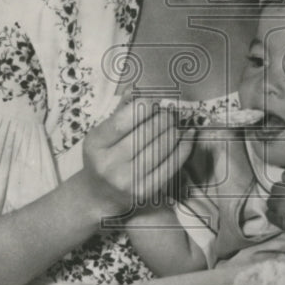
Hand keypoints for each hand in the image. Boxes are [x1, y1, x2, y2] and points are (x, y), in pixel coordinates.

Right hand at [81, 99, 194, 216]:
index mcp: (95, 144)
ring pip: (160, 148)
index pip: (122, 122)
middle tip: (170, 112)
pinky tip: (188, 136)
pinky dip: (183, 148)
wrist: (100, 195)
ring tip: (178, 123)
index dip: (143, 107)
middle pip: (144, 134)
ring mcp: (127, 180)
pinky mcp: (145, 191)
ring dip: (174, 131)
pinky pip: (171, 165)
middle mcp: (108, 164)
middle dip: (163, 118)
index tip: (155, 101)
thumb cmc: (104, 156)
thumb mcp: (103, 134)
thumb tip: (137, 88)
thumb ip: (120, 111)